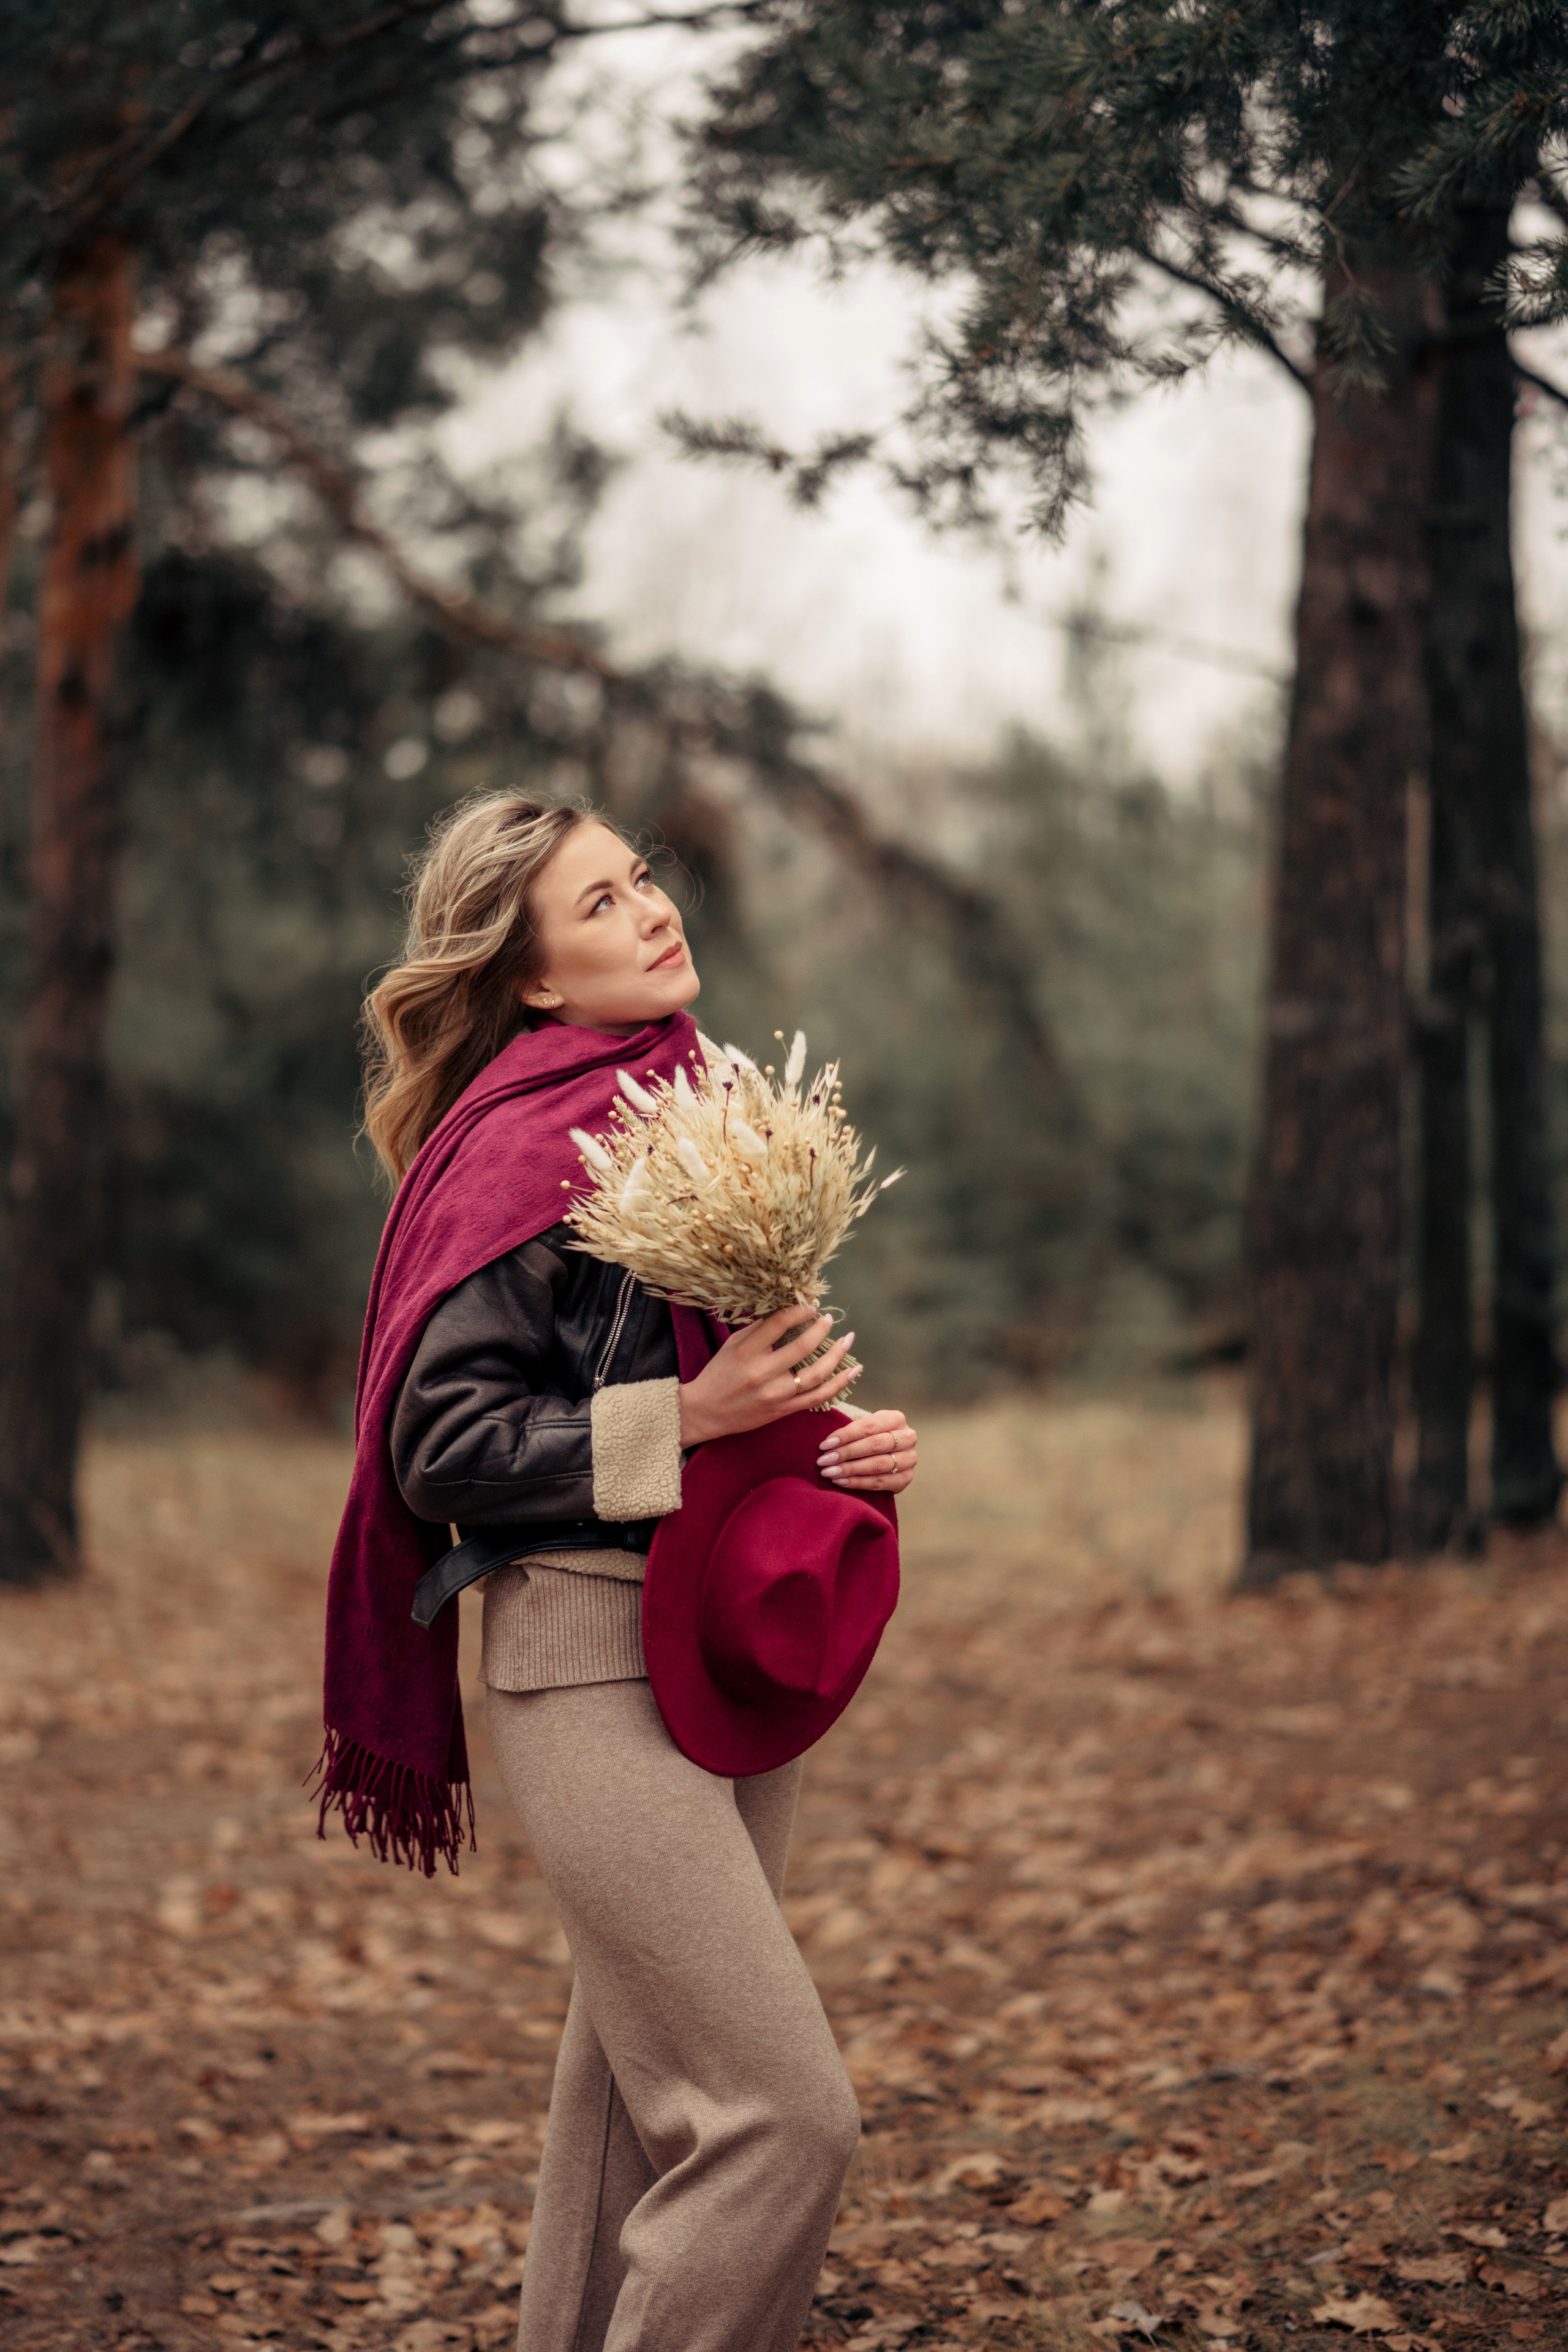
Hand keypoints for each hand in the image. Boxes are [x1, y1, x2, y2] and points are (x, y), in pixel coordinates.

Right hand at [678, 1306, 859, 1445]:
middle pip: (802, 1347)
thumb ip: (759, 1329)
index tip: (810, 1305)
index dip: (799, 1310)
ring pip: (816, 1374)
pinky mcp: (784, 1410)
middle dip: (820, 1329)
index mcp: (746, 1351)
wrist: (706, 1412)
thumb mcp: (733, 1345)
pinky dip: (839, 1384)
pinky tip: (853, 1370)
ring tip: (847, 1339)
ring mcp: (775, 1394)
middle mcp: (762, 1373)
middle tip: (829, 1318)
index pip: (779, 1323)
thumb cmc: (719, 1373)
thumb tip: (788, 1310)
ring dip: (836, 1355)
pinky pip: (818, 1397)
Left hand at [816, 1407, 917, 1494]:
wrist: (887, 1453)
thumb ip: (850, 1431)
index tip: (824, 1445)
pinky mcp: (905, 1478)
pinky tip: (841, 1481)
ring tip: (829, 1472)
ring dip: (850, 1469)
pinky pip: (879, 1482)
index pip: (868, 1427)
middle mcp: (908, 1437)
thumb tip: (826, 1444)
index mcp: (896, 1419)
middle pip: (874, 1445)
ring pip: (877, 1465)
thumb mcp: (864, 1427)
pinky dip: (858, 1483)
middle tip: (824, 1460)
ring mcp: (909, 1459)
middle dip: (846, 1453)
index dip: (845, 1435)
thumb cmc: (869, 1437)